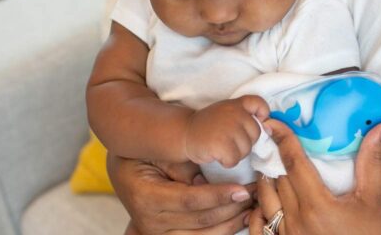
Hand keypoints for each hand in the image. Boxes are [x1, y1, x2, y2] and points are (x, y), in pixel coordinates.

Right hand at [107, 153, 255, 233]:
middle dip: (232, 209)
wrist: (125, 171)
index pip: (189, 201)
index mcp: (145, 197)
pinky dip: (224, 230)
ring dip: (233, 222)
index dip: (218, 197)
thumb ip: (184, 165)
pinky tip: (241, 217)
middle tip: (255, 193)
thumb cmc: (144, 155)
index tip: (242, 190)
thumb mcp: (160, 152)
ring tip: (253, 205)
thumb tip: (209, 180)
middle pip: (201, 221)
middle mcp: (150, 222)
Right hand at [185, 95, 269, 167]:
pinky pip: (234, 160)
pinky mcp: (221, 144)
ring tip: (221, 147)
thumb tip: (268, 128)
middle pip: (256, 134)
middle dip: (245, 142)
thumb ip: (245, 116)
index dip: (262, 113)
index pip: (259, 103)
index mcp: (236, 104)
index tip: (257, 121)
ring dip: (236, 154)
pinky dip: (226, 162)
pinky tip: (216, 154)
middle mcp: (234, 114)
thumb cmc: (209, 126)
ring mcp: (228, 128)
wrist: (183, 133)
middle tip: (228, 140)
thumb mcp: (226, 113)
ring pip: (246, 149)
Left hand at [248, 120, 380, 234]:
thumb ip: (373, 163)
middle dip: (275, 159)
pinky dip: (258, 211)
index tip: (273, 122)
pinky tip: (263, 201)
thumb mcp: (376, 201)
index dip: (284, 140)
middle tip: (274, 141)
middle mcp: (297, 223)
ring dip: (266, 182)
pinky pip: (260, 228)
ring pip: (265, 202)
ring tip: (271, 168)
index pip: (294, 164)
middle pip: (277, 181)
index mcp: (318, 206)